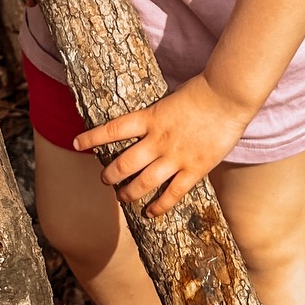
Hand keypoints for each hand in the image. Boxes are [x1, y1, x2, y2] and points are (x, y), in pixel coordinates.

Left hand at [73, 76, 252, 216]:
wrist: (227, 95)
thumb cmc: (202, 91)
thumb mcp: (170, 99)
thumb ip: (157, 117)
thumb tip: (146, 126)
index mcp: (150, 117)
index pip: (112, 130)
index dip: (91, 138)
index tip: (76, 144)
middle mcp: (158, 139)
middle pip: (124, 164)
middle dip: (110, 175)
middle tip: (105, 180)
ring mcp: (176, 156)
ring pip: (143, 183)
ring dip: (128, 193)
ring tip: (122, 197)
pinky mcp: (195, 168)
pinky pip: (172, 193)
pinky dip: (159, 206)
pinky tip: (149, 212)